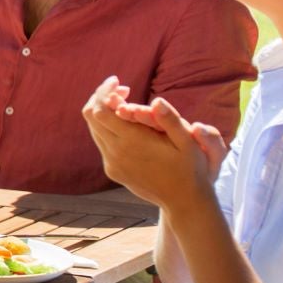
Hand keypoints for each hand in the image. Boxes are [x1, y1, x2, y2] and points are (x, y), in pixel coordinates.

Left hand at [82, 78, 215, 210]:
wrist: (183, 201)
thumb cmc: (190, 168)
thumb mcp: (188, 143)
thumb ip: (170, 120)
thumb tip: (156, 100)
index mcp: (132, 142)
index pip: (100, 109)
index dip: (104, 91)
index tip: (118, 81)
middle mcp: (115, 152)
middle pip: (91, 117)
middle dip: (102, 97)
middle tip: (122, 89)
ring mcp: (111, 163)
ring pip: (94, 129)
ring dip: (104, 112)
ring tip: (125, 102)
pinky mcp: (112, 170)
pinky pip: (101, 143)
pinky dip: (107, 128)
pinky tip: (126, 124)